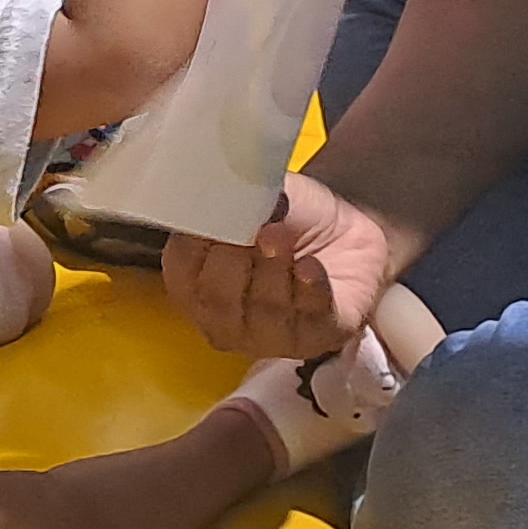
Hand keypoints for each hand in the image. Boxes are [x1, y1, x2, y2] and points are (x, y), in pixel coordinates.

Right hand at [161, 173, 398, 359]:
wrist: (346, 237)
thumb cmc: (291, 220)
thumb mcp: (257, 195)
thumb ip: (231, 197)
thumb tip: (218, 189)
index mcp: (195, 281)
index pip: (181, 271)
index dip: (195, 244)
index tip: (215, 215)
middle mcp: (223, 318)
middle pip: (218, 298)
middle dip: (235, 259)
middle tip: (256, 227)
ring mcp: (267, 336)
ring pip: (264, 310)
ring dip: (274, 269)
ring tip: (283, 235)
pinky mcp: (314, 339)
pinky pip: (308, 318)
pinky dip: (309, 288)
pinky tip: (311, 266)